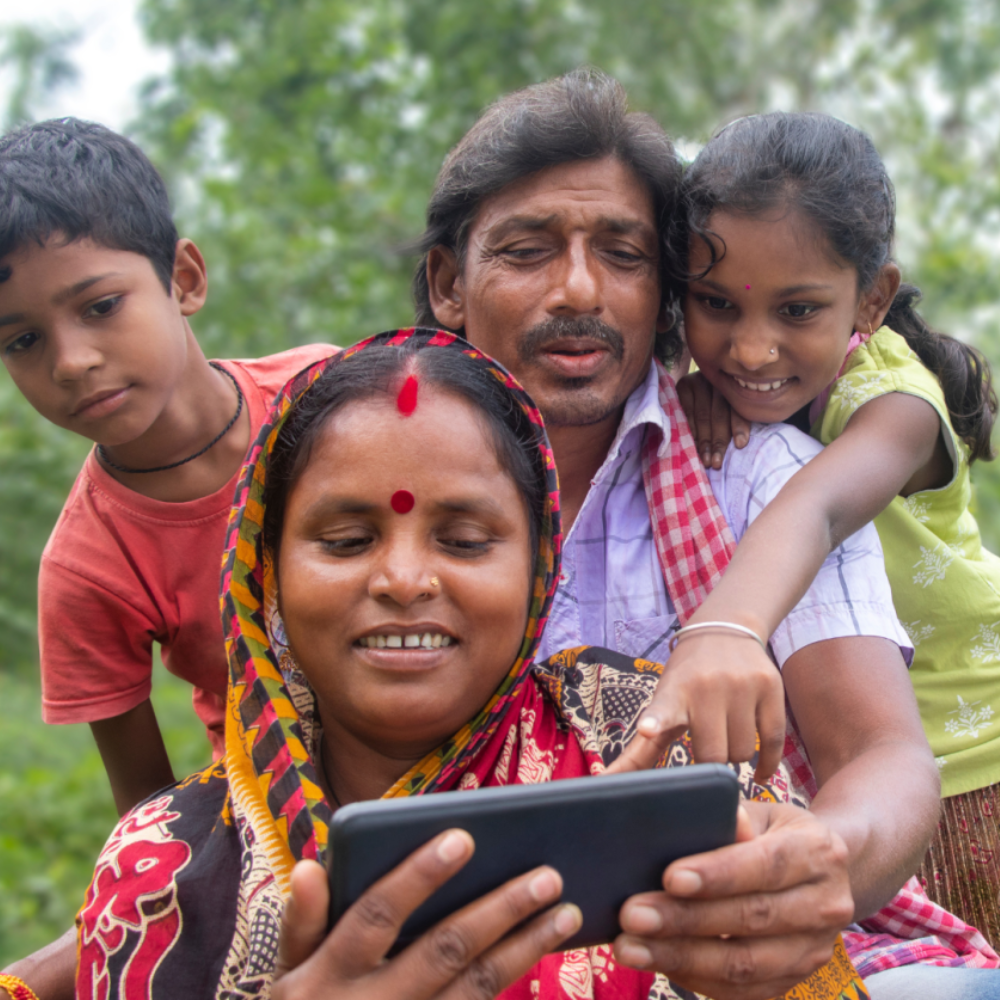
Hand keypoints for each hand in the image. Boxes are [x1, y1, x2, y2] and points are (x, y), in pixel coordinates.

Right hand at [273, 829, 581, 999]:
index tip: (463, 837)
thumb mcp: (287, 974)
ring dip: (525, 948)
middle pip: (444, 950)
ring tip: (567, 912)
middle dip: (499, 910)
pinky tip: (543, 950)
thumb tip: (307, 866)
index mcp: (329, 973)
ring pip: (476, 987)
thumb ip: (302, 920)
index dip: (419, 876)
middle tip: (548, 875)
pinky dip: (514, 981)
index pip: (378, 914)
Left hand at [607, 631, 784, 782]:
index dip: (656, 721)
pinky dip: (767, 764)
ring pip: (744, 752)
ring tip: (727, 739)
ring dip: (735, 757)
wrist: (725, 630)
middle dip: (710, 762)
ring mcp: (742, 686)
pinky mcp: (771, 688)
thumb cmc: (686, 679)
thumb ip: (640, 749)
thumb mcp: (662, 703)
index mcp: (675, 692)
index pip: (663, 709)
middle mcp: (708, 686)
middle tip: (706, 749)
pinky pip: (775, 742)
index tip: (647, 728)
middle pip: (714, 756)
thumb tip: (606, 783)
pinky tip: (759, 773)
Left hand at [614, 802, 853, 999]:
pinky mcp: (793, 980)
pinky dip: (693, 977)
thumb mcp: (759, 813)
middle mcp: (825, 905)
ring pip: (744, 964)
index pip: (766, 865)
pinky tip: (656, 961)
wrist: (822, 874)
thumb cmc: (771, 834)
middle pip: (751, 918)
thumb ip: (728, 818)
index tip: (669, 878)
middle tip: (632, 914)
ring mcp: (813, 950)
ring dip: (681, 957)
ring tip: (630, 947)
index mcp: (817, 851)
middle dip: (685, 919)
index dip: (718, 874)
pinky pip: (740, 990)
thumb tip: (693, 820)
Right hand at [676, 371, 750, 468]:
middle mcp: (720, 381)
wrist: (691, 384)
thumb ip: (735, 420)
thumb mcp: (731, 408)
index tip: (740, 445)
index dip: (739, 426)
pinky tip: (692, 442)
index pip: (738, 408)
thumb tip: (740, 446)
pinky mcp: (684, 384)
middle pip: (720, 414)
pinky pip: (687, 410)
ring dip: (704, 440)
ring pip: (703, 415)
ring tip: (705, 459)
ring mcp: (701, 380)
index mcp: (737, 386)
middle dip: (719, 441)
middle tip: (716, 462)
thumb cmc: (718, 404)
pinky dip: (690, 428)